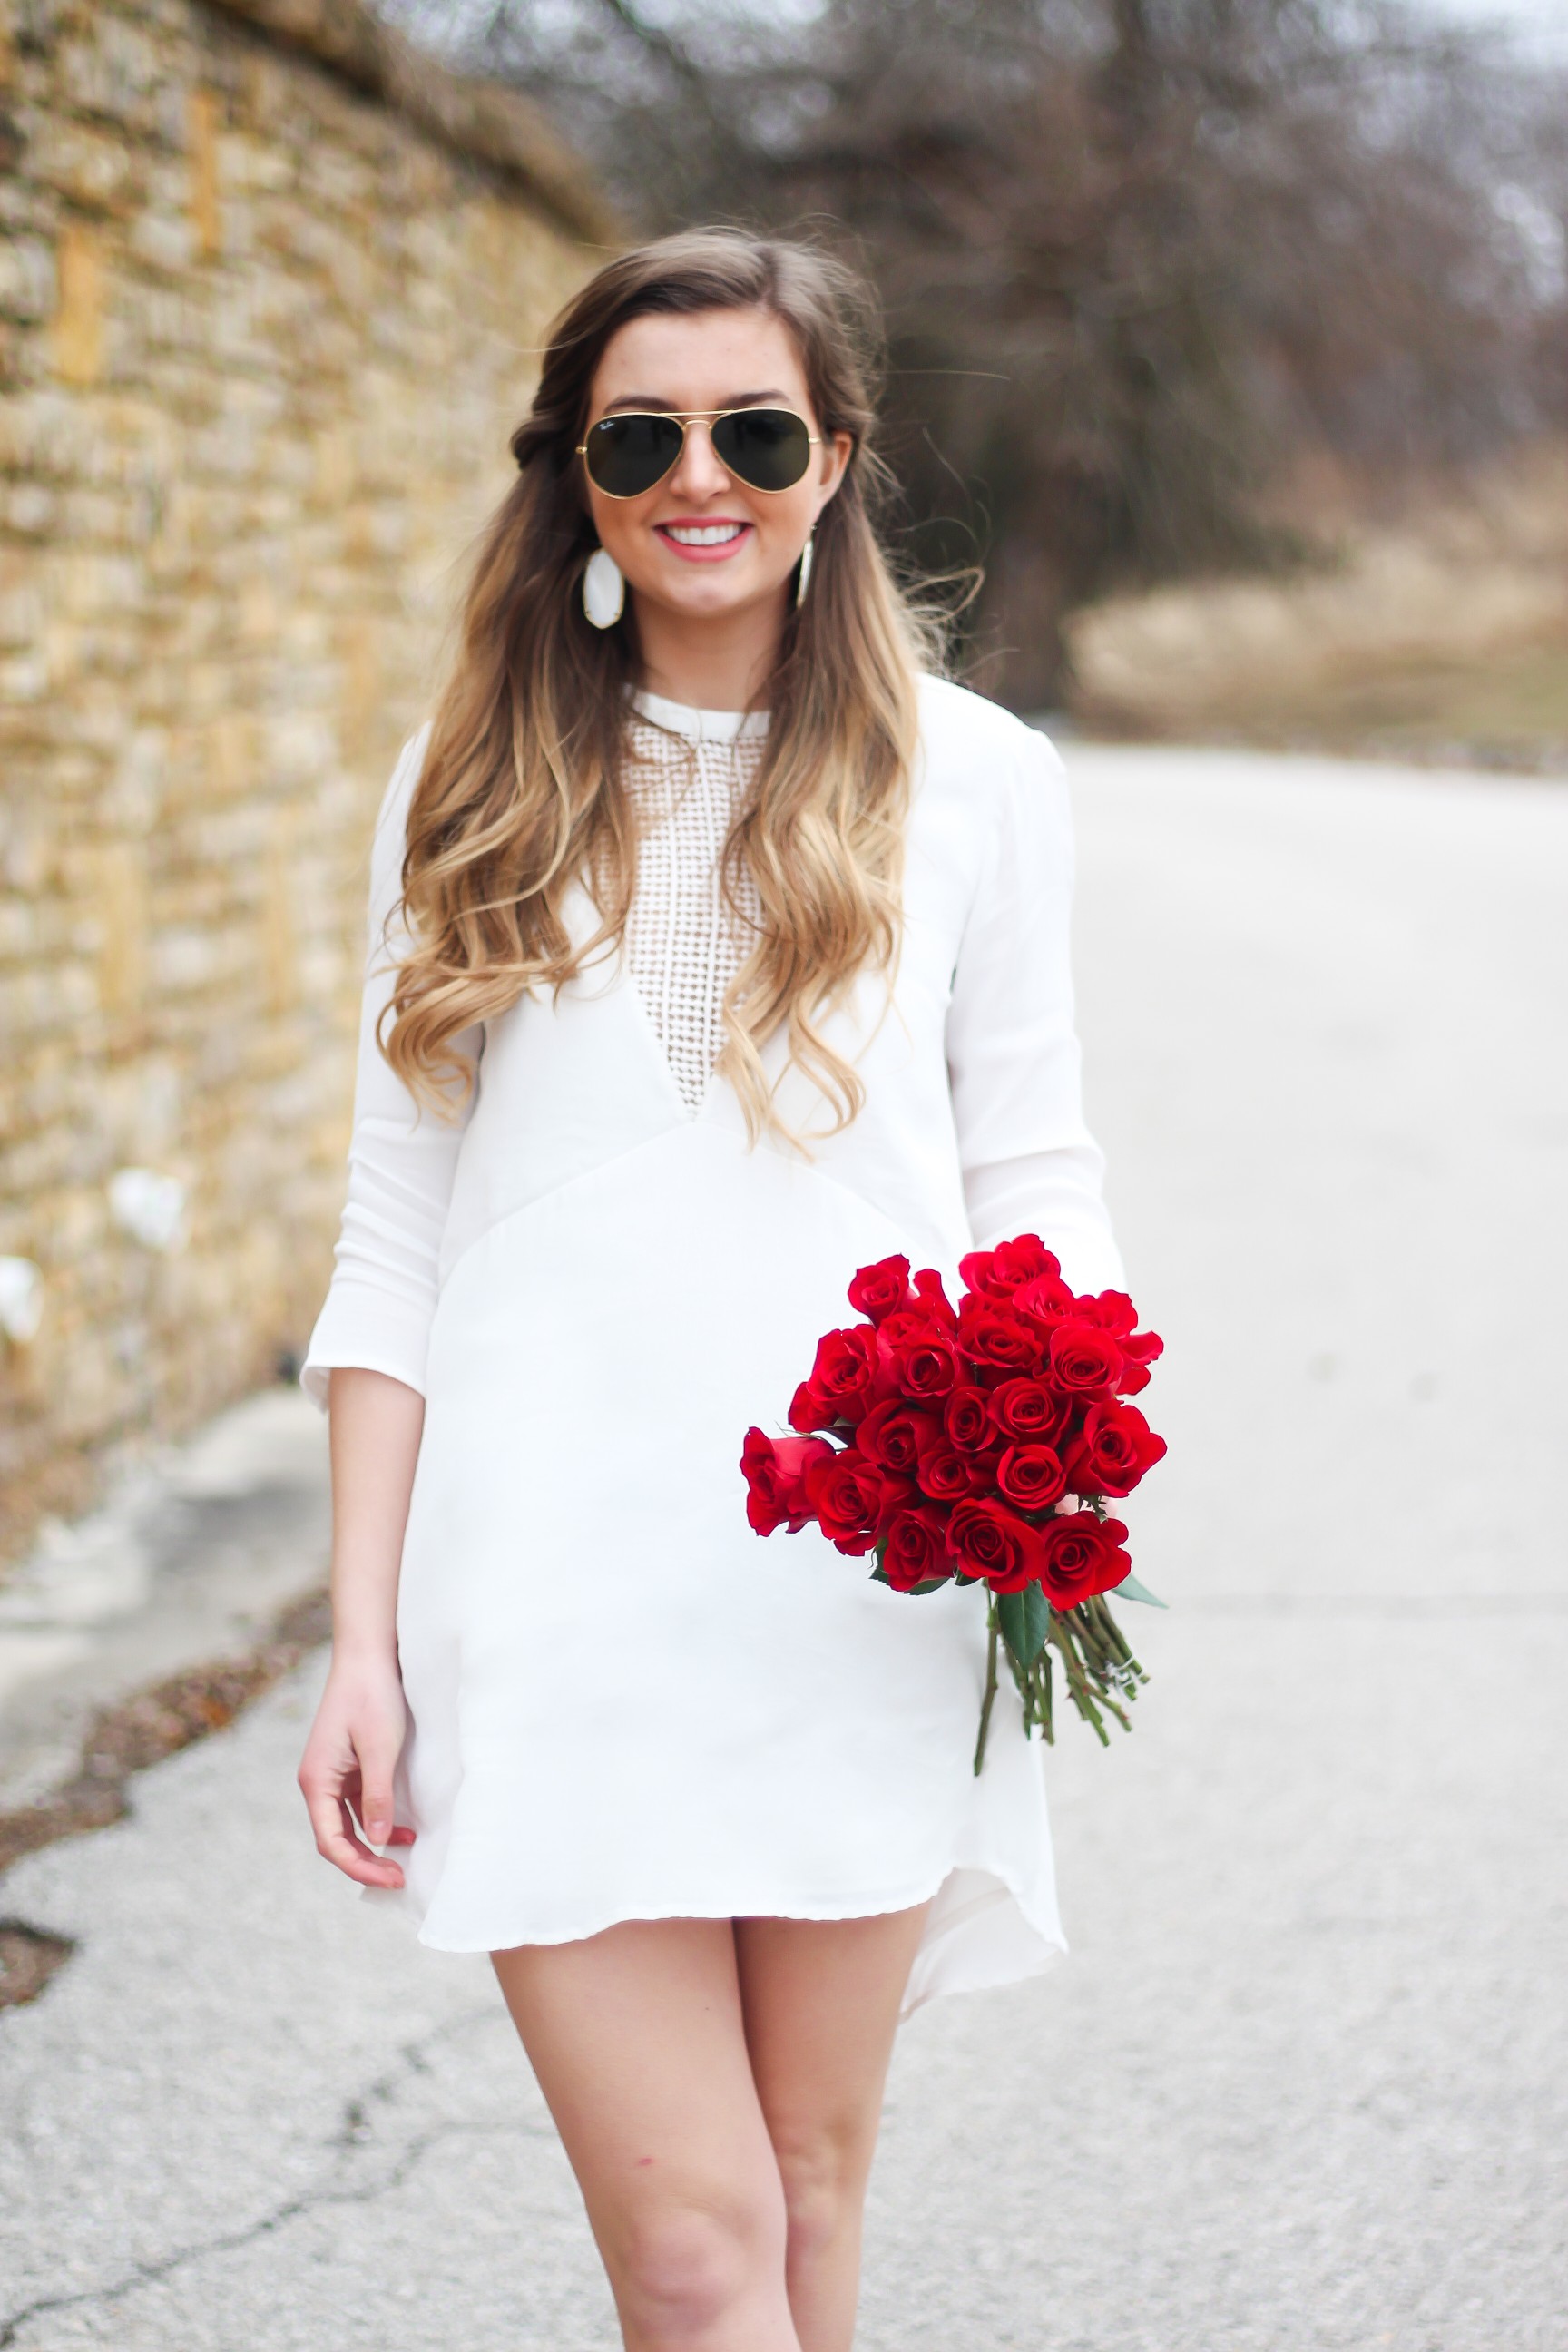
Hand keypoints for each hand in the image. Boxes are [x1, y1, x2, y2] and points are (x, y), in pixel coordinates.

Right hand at [298, 1652, 415, 1889]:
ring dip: (373, 1844)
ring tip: (404, 1859)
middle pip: (337, 1838)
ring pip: (348, 1824)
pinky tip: (402, 1828)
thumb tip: (376, 1838)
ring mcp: (333, 1774)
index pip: (331, 1841)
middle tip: (400, 1878)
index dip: (359, 1866)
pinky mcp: (348, 1765)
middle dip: (366, 1862)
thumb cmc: (372, 1695)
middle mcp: (319, 1782)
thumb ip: (377, 1794)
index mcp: (317, 1781)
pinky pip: (359, 1804)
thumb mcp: (379, 1748)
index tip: (391, 1879)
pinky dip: (378, 1820)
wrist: (368, 1653)